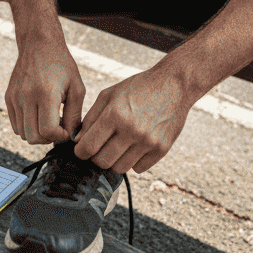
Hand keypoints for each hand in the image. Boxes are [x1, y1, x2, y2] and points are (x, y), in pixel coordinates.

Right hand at [5, 42, 84, 144]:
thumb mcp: (77, 88)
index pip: (47, 131)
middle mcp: (26, 96)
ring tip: (49, 120)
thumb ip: (75, 115)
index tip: (66, 129)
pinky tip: (39, 114)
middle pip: (33, 137)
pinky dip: (27, 126)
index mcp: (46, 93)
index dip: (59, 137)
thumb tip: (70, 138)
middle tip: (58, 128)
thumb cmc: (62, 65)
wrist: (39, 44)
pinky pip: (15, 125)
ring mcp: (14, 97)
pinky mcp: (8, 97)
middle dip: (48, 139)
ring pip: (22, 134)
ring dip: (37, 133)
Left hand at [74, 68, 192, 173]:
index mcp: (115, 115)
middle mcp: (132, 130)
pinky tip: (134, 146)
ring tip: (117, 146)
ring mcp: (148, 142)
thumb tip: (78, 141)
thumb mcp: (109, 94)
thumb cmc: (138, 88)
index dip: (80, 151)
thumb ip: (91, 118)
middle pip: (102, 161)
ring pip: (120, 168)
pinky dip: (133, 161)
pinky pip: (139, 168)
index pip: (88, 147)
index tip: (82, 149)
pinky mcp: (162, 149)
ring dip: (115, 160)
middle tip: (99, 147)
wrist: (174, 84)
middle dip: (96, 157)